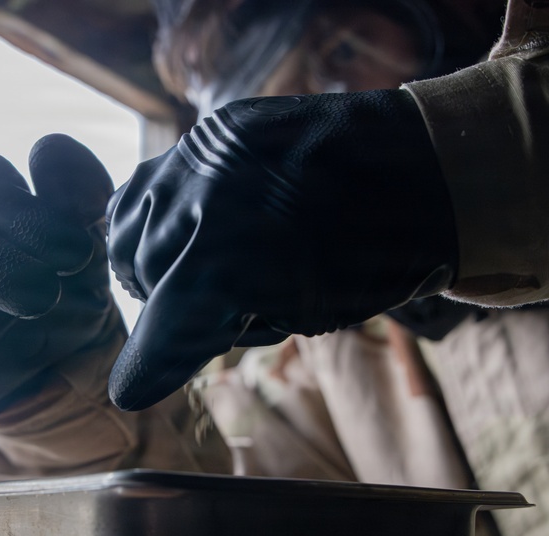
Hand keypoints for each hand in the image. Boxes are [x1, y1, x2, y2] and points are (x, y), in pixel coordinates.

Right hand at [106, 90, 457, 409]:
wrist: (418, 170)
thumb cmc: (375, 258)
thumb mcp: (302, 312)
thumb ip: (223, 327)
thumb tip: (163, 350)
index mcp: (232, 259)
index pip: (163, 327)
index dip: (146, 366)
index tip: (130, 391)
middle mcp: (203, 201)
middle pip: (145, 276)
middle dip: (169, 307)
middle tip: (216, 313)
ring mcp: (203, 155)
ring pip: (133, 228)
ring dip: (149, 263)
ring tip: (188, 276)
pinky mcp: (211, 131)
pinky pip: (147, 186)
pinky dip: (149, 219)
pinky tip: (174, 237)